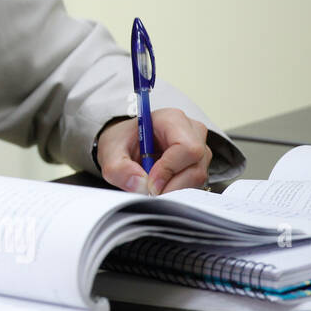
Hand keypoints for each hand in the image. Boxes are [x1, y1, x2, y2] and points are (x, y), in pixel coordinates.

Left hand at [96, 108, 211, 194]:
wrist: (125, 144)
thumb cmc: (123, 141)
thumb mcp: (111, 152)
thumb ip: (119, 168)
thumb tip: (139, 184)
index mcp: (172, 119)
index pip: (187, 147)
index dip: (169, 169)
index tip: (150, 183)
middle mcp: (192, 132)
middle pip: (196, 167)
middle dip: (171, 185)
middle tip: (149, 190)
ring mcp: (200, 150)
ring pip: (197, 178)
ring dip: (173, 189)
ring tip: (151, 185)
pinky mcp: (199, 165)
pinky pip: (195, 184)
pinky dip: (176, 190)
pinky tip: (160, 185)